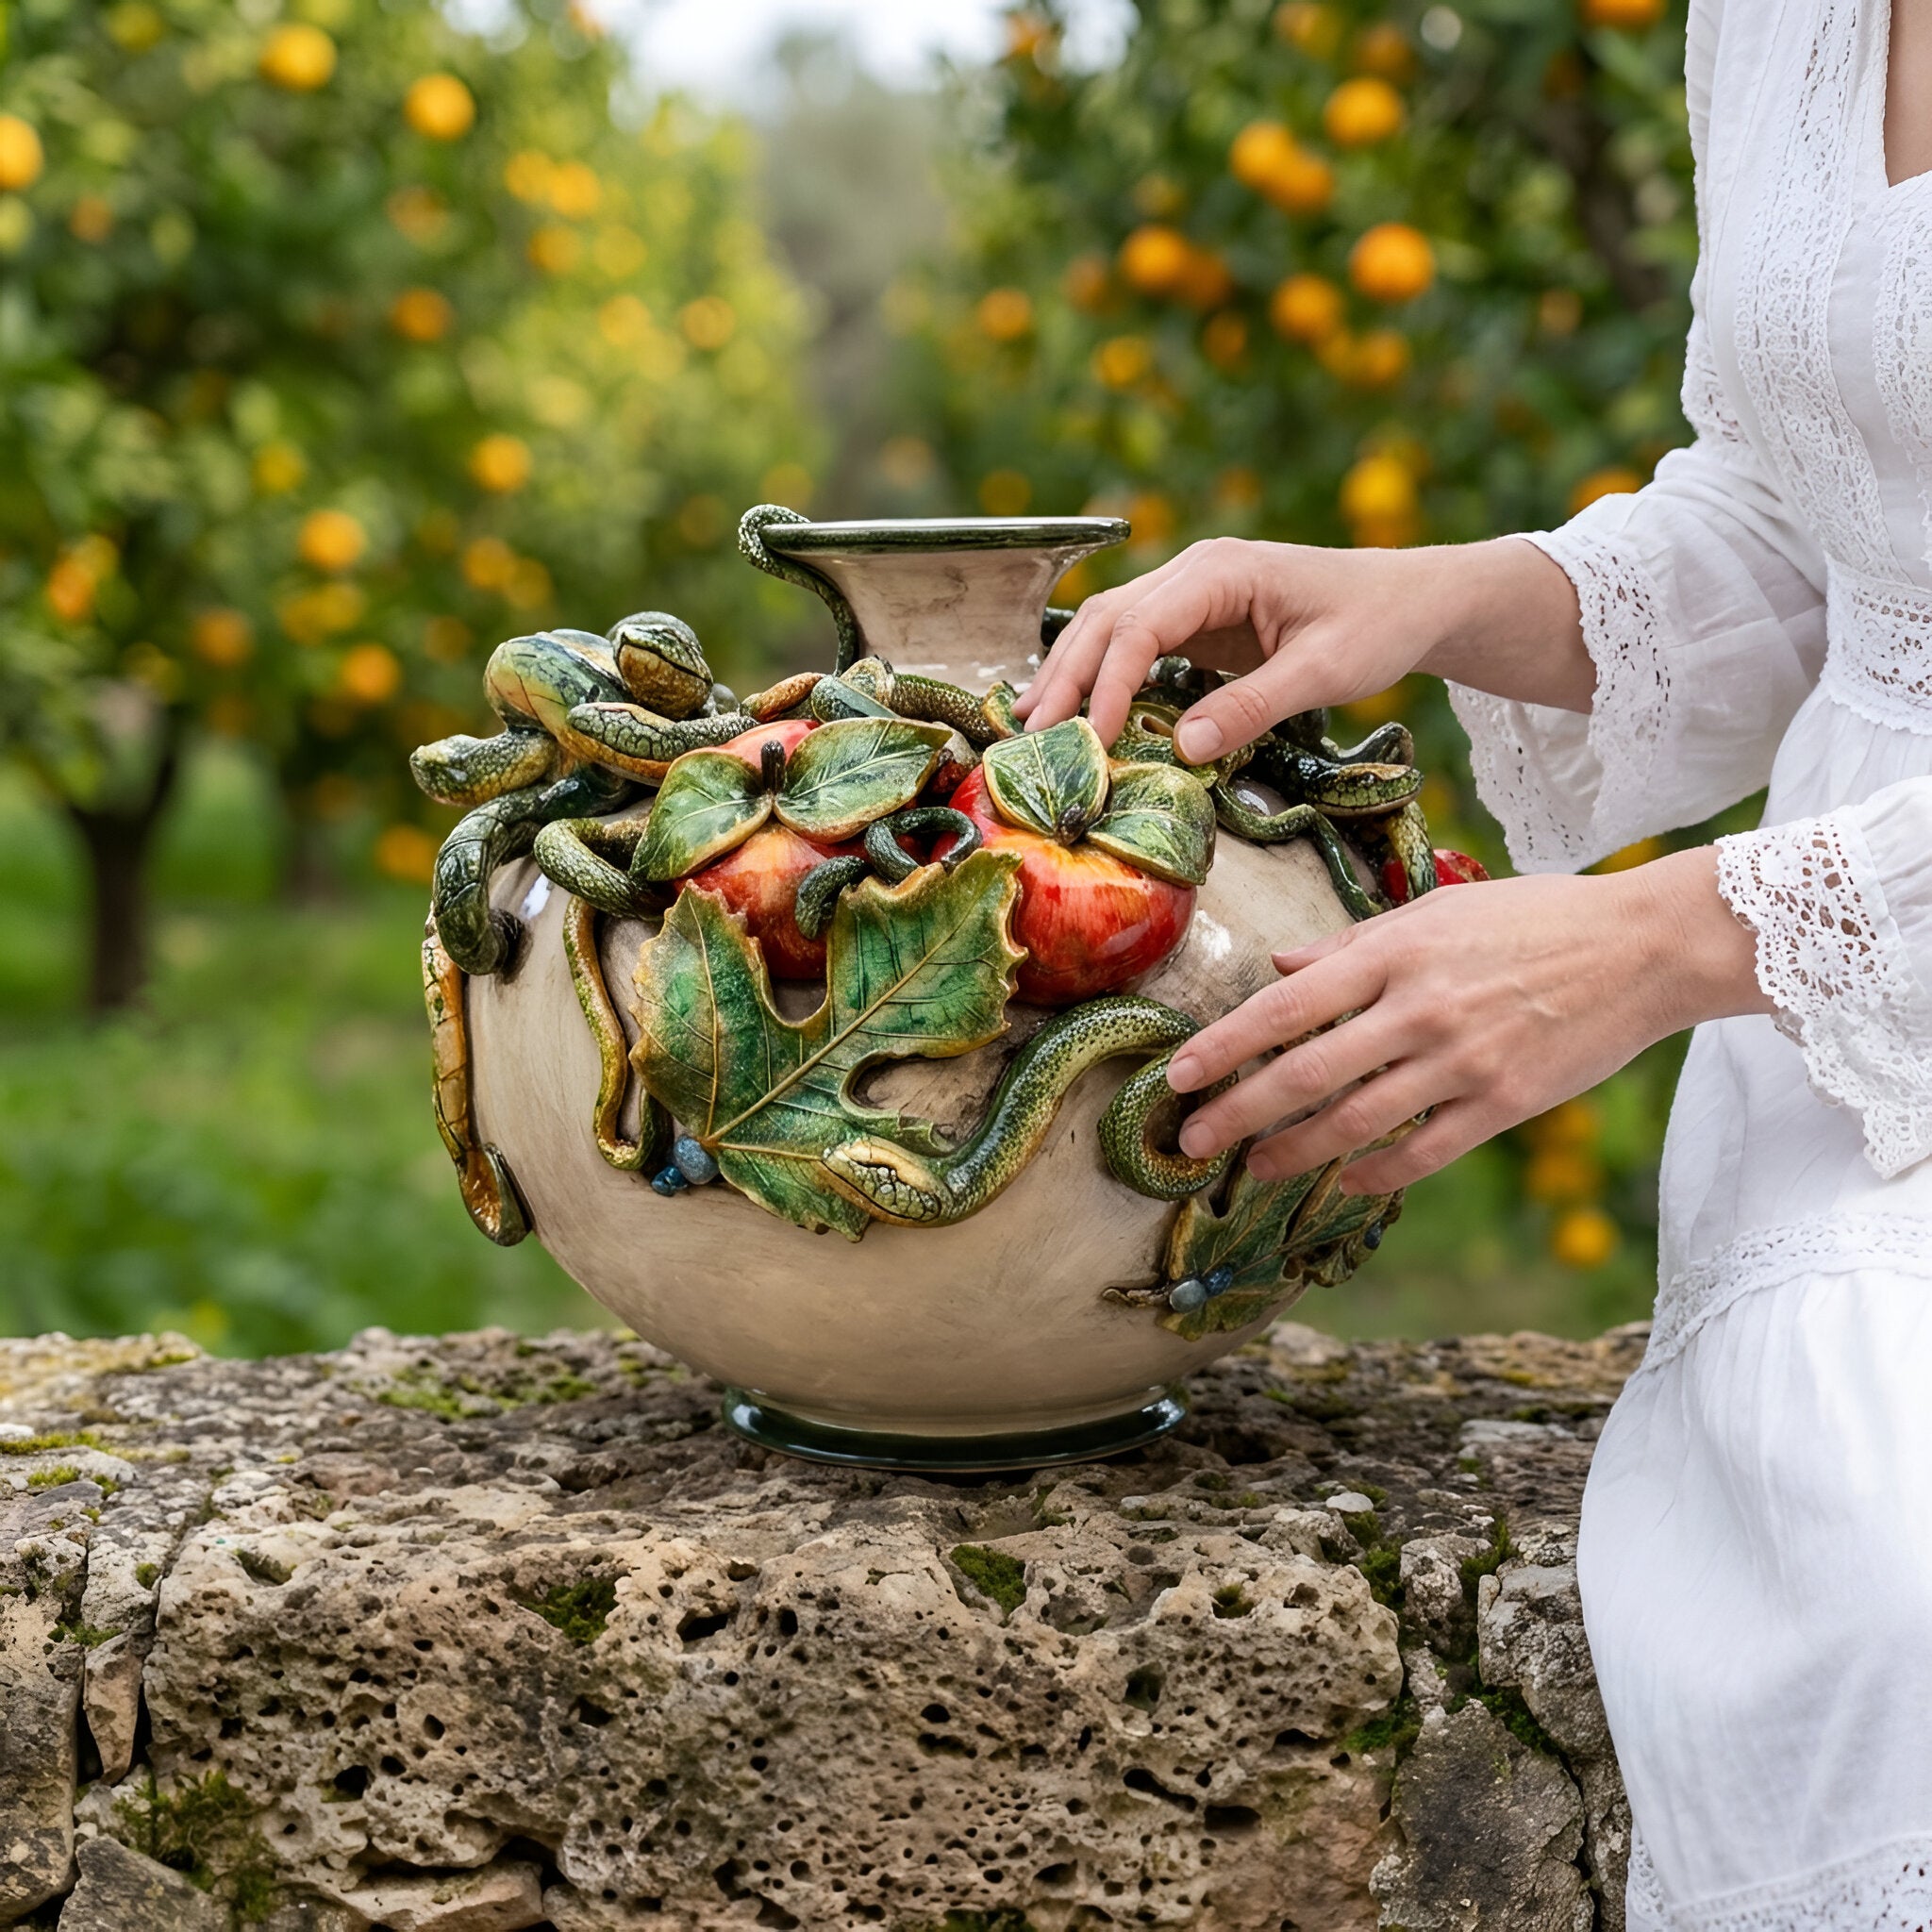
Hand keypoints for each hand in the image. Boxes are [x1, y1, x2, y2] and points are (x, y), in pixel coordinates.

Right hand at [1015, 533, 1592, 756]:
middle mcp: (1195, 571)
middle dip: (1065, 678)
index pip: (1139, 627)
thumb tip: (1185, 751)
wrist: (1410, 600)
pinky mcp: (1196, 618)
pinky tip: (1078, 713)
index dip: (1109, 686)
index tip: (1094, 742)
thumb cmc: (1376, 625)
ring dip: (1071, 675)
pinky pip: (1133, 644)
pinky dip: (1100, 676)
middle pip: (1105, 620)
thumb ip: (1252, 707)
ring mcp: (1191, 591)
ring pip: (1108, 627)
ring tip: (1034, 727)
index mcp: (1221, 570)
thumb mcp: (1324, 672)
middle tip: (1031, 738)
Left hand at [1165, 848, 1773, 1193]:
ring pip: (1353, 1124)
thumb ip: (1351, 946)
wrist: (1644, 947)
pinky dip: (1374, 1174)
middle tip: (1191, 1141)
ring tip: (1252, 1169)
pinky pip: (1421, 1153)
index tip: (1179, 1075)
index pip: (1285, 1008)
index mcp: (1395, 953)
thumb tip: (1278, 964)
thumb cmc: (1534, 916)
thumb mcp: (1438, 908)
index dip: (1223, 1047)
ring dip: (1292, 1154)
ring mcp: (1462, 1063)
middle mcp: (1419, 1011)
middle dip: (1236, 1115)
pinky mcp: (1503, 1104)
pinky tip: (1343, 1183)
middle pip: (1304, 1076)